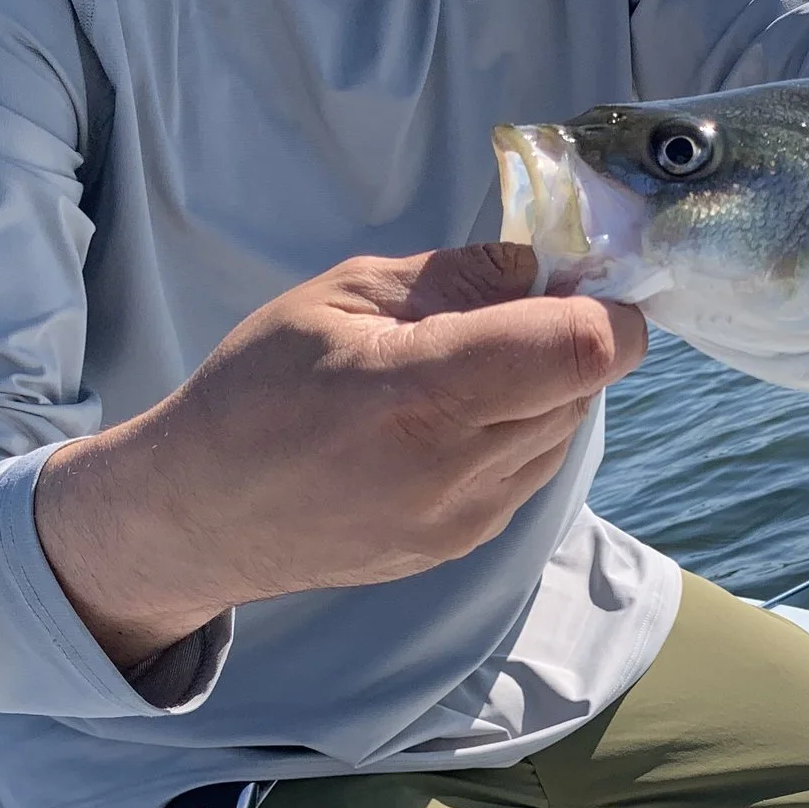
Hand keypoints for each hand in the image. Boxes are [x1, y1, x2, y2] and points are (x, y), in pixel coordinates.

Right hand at [34, 243, 643, 669]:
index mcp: (422, 394)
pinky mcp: (467, 543)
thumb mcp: (339, 297)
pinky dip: (517, 428)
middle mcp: (458, 468)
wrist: (203, 515)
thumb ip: (453, 276)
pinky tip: (453, 416)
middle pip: (585, 386)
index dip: (605, 306)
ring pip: (565, 430)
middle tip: (510, 312)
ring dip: (544, 386)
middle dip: (569, 338)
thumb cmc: (256, 392)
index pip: (582, 349)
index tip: (574, 279)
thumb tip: (541, 264)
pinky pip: (532, 467)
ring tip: (465, 368)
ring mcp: (468, 518)